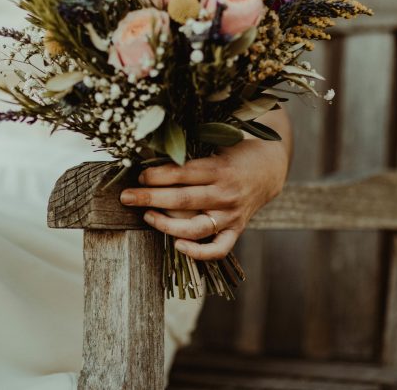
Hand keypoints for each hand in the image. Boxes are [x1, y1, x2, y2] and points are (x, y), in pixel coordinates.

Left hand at [119, 134, 289, 260]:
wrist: (270, 169)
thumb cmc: (235, 153)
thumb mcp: (216, 144)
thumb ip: (190, 152)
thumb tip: (150, 152)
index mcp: (220, 168)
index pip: (183, 174)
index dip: (157, 175)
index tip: (138, 175)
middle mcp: (226, 193)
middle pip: (183, 200)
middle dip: (150, 198)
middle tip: (126, 197)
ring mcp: (232, 214)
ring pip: (196, 227)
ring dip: (167, 225)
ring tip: (147, 217)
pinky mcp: (237, 229)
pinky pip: (218, 249)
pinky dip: (198, 252)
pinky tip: (177, 245)